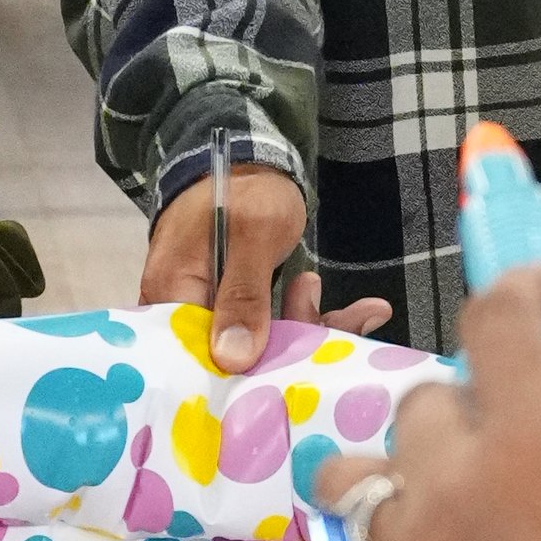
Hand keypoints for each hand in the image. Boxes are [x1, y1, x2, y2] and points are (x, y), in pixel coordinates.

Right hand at [140, 161, 391, 370]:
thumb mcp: (253, 235)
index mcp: (172, 293)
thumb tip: (231, 360)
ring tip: (368, 309)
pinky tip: (365, 309)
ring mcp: (211, 310)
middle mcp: (184, 310)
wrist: (254, 162)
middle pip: (231, 356)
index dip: (239, 377)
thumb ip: (243, 295)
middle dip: (294, 351)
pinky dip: (313, 318)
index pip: (194, 356)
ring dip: (313, 329)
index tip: (295, 379)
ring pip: (260, 344)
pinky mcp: (237, 308)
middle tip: (346, 340)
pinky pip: (271, 327)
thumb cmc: (247, 188)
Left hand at [317, 268, 540, 540]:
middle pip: (425, 400)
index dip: (516, 287)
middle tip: (520, 440)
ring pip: (362, 479)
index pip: (497, 321)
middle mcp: (450, 481)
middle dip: (471, 403)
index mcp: (534, 433)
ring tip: (451, 505)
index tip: (538, 288)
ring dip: (403, 474)